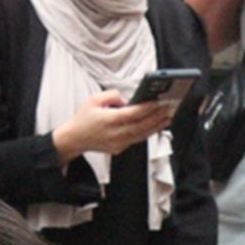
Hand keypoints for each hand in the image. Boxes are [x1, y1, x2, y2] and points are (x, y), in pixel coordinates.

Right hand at [53, 91, 173, 164]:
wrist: (75, 139)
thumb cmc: (84, 118)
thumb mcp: (93, 99)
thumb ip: (112, 96)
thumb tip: (127, 100)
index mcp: (108, 120)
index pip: (132, 114)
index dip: (147, 108)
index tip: (158, 102)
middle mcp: (115, 134)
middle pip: (141, 126)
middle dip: (157, 117)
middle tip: (169, 109)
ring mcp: (118, 143)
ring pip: (142, 135)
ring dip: (156, 126)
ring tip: (168, 117)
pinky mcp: (120, 148)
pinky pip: (137, 140)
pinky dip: (147, 132)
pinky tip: (156, 126)